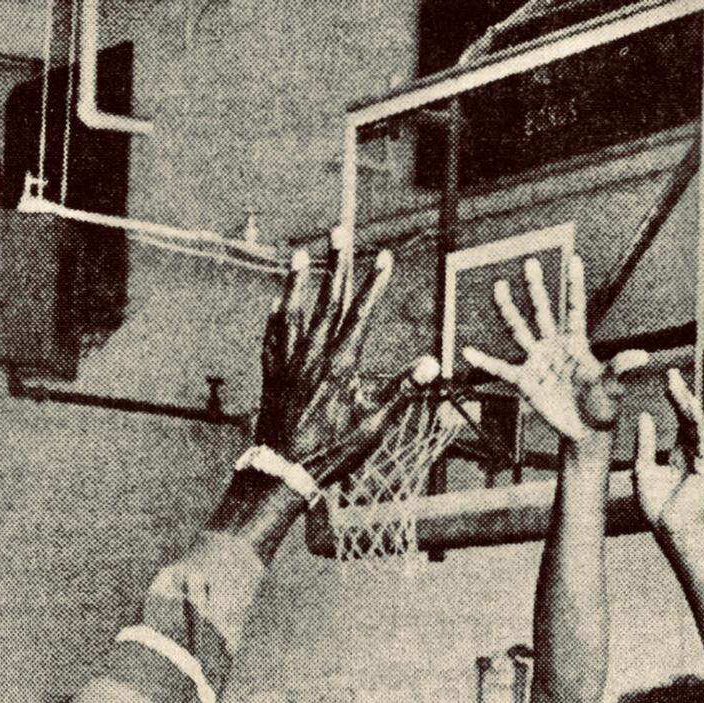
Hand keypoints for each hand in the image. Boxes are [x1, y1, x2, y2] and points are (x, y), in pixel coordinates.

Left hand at [254, 232, 437, 490]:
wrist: (284, 471)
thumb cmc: (333, 451)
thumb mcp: (374, 424)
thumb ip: (402, 389)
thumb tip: (432, 364)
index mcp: (341, 364)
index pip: (361, 313)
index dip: (374, 283)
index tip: (384, 256)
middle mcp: (313, 355)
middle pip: (327, 300)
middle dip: (336, 263)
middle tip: (339, 231)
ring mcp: (288, 363)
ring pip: (294, 312)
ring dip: (299, 281)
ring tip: (301, 254)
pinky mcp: (271, 376)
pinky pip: (272, 338)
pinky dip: (276, 317)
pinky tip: (277, 304)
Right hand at [462, 254, 645, 442]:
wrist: (586, 430)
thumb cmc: (603, 405)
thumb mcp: (612, 386)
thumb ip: (620, 368)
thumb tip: (642, 356)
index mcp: (577, 344)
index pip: (576, 309)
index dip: (574, 285)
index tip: (574, 259)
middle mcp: (555, 347)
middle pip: (544, 311)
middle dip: (537, 288)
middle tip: (531, 262)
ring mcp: (537, 362)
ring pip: (520, 330)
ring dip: (509, 309)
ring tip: (499, 287)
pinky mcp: (525, 381)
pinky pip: (501, 369)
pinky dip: (484, 362)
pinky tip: (467, 352)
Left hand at [634, 369, 703, 538]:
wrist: (668, 529)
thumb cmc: (656, 506)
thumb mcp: (642, 469)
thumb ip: (646, 443)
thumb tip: (645, 415)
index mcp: (680, 452)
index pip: (679, 418)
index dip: (673, 399)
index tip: (666, 378)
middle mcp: (694, 451)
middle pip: (689, 416)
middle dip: (681, 394)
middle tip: (671, 373)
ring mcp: (702, 457)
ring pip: (696, 424)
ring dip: (687, 403)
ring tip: (678, 385)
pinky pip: (702, 439)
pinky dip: (696, 423)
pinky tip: (689, 407)